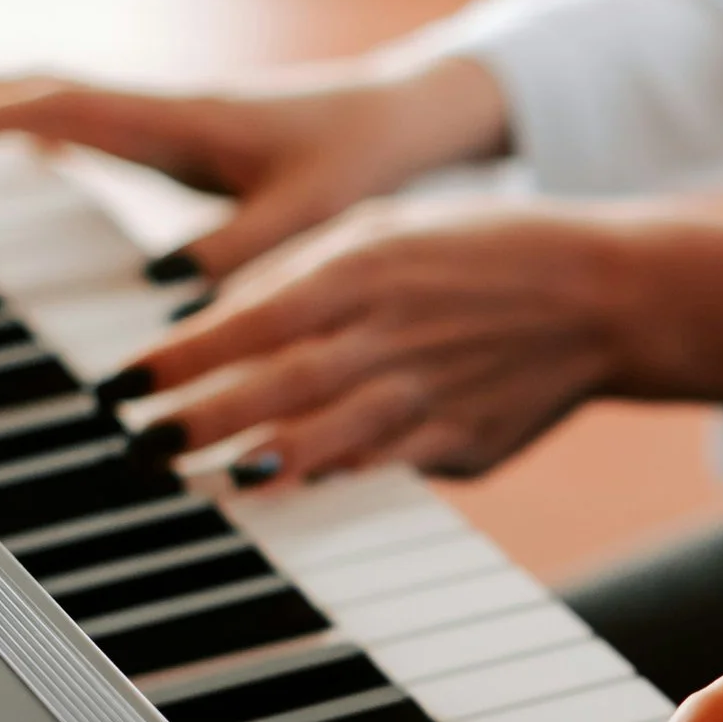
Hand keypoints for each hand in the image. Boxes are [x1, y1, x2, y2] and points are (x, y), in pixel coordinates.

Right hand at [0, 54, 507, 283]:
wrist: (406, 122)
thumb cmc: (366, 160)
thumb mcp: (315, 214)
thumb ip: (246, 253)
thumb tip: (162, 290)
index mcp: (185, 119)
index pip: (67, 106)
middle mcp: (163, 111)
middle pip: (38, 90)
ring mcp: (163, 123)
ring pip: (54, 102)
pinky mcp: (175, 142)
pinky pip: (85, 124)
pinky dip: (31, 123)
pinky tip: (5, 139)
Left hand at [107, 203, 722, 484]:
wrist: (600, 293)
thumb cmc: (476, 254)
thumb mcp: (382, 227)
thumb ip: (297, 273)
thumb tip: (213, 320)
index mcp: (362, 269)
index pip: (248, 317)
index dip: (179, 358)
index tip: (122, 386)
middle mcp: (389, 333)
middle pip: (275, 385)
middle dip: (199, 420)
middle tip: (140, 444)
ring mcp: (428, 394)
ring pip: (327, 437)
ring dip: (259, 461)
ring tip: (203, 480)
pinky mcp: (462, 444)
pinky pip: (386, 470)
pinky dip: (335, 483)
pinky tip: (290, 494)